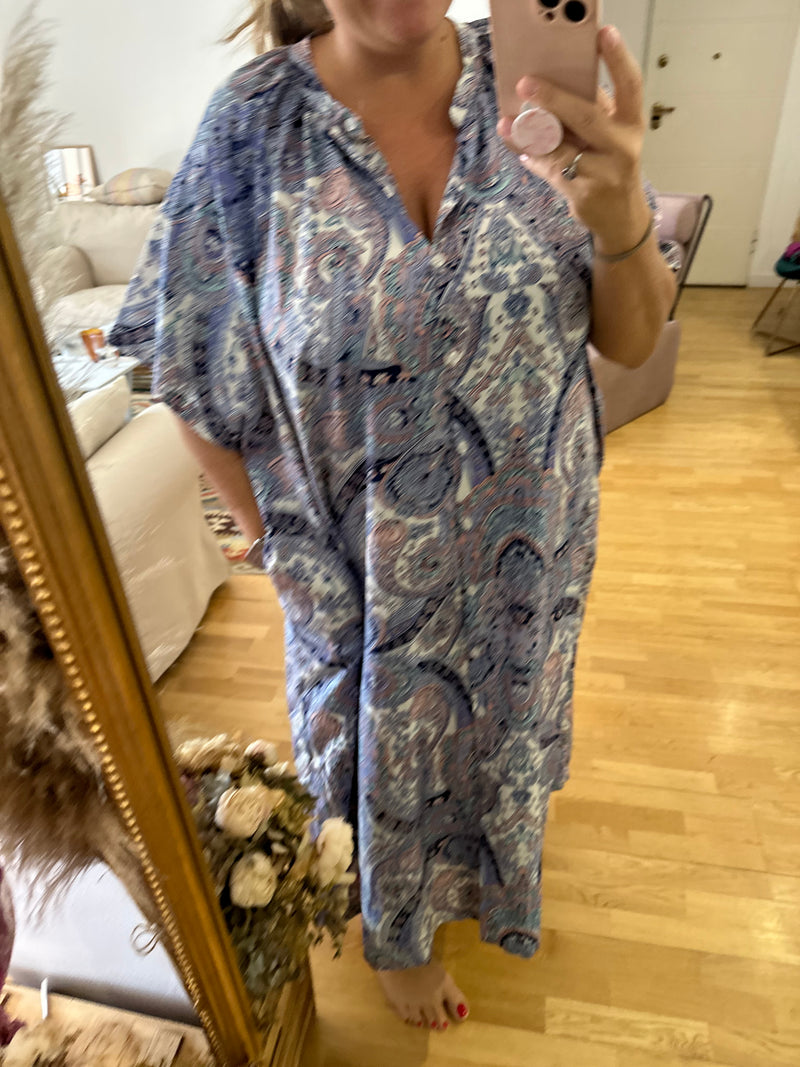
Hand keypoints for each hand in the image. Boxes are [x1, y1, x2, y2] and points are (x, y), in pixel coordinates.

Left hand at [496, 25, 650, 256]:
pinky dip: (532, 158)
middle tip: (526, 84)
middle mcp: (622, 146)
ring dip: (529, 134)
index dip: (618, 58)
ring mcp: (603, 172)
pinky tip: (523, 150)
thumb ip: (592, 112)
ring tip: (508, 123)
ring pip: (558, 147)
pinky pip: (549, 169)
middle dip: (553, 98)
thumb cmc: (610, 165)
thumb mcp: (611, 136)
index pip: (630, 85)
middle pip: (586, 116)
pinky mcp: (583, 193)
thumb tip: (553, 83)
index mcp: (630, 123)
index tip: (603, 33)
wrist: (619, 217)